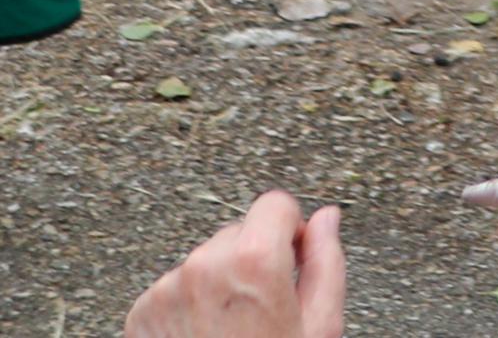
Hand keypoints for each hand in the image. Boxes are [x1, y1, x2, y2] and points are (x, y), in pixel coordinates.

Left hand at [125, 192, 344, 337]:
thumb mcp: (319, 326)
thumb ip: (326, 261)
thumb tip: (326, 218)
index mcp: (253, 262)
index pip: (275, 203)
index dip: (290, 231)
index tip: (291, 260)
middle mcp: (203, 266)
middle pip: (239, 233)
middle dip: (253, 258)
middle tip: (262, 309)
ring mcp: (166, 290)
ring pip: (204, 261)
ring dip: (218, 282)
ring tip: (230, 329)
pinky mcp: (140, 313)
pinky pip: (173, 288)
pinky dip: (188, 305)